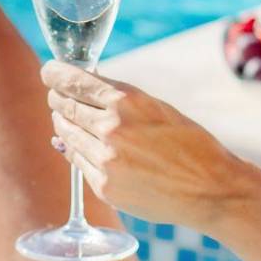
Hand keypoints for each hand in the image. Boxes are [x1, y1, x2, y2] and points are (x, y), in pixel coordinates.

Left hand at [42, 61, 260, 228]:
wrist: (211, 189)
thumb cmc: (190, 144)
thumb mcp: (158, 109)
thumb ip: (120, 100)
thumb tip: (83, 91)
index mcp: (128, 102)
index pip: (75, 81)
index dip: (56, 74)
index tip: (49, 71)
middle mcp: (112, 129)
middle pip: (66, 106)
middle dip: (59, 98)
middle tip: (56, 95)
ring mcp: (106, 160)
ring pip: (66, 134)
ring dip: (63, 124)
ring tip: (63, 117)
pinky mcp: (104, 187)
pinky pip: (77, 161)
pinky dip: (74, 150)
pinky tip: (75, 144)